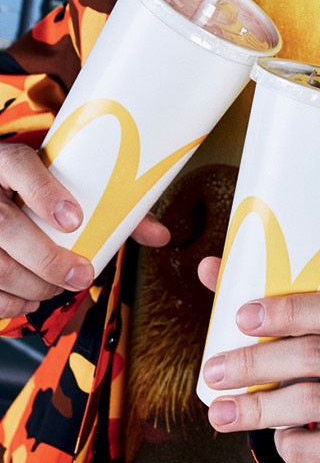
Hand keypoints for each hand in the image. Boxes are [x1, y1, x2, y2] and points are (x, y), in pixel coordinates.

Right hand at [0, 141, 170, 317]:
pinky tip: (29, 302)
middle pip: (3, 224)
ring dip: (30, 285)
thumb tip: (160, 235)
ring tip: (59, 290)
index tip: (75, 220)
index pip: (19, 165)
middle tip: (82, 275)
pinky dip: (6, 302)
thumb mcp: (64, 183)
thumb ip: (108, 204)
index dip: (45, 193)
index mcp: (7, 160)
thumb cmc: (35, 189)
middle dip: (46, 259)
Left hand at [198, 255, 319, 462]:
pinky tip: (270, 433)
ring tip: (219, 413)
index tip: (242, 316)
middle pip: (314, 356)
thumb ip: (272, 293)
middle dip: (257, 364)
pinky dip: (287, 440)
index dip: (290, 311)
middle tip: (213, 369)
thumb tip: (207, 267)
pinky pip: (316, 445)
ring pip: (311, 402)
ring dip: (258, 408)